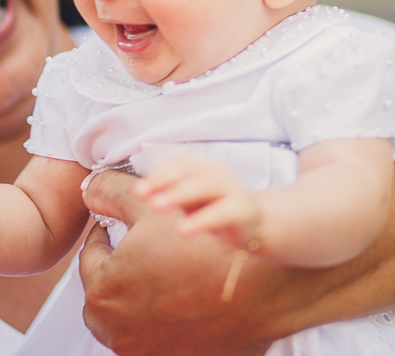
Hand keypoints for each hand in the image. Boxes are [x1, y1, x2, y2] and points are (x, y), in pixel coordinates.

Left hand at [79, 169, 295, 355]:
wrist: (255, 288)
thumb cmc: (200, 245)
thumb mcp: (151, 205)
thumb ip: (112, 192)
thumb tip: (91, 189)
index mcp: (102, 291)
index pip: (90, 258)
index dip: (104, 235)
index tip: (115, 226)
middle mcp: (115, 329)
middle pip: (104, 292)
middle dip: (115, 269)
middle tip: (134, 249)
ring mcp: (140, 351)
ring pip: (124, 317)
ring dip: (133, 296)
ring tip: (156, 272)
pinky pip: (151, 337)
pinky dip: (157, 318)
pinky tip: (175, 297)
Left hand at [134, 155, 261, 249]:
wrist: (256, 226)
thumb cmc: (215, 210)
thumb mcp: (190, 202)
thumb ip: (168, 194)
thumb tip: (138, 190)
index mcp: (203, 168)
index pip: (178, 163)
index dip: (158, 174)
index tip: (139, 192)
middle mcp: (217, 174)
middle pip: (189, 173)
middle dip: (164, 183)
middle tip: (142, 196)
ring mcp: (232, 190)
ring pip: (204, 186)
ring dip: (178, 195)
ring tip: (156, 208)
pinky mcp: (243, 211)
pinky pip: (221, 213)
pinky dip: (201, 220)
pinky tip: (183, 230)